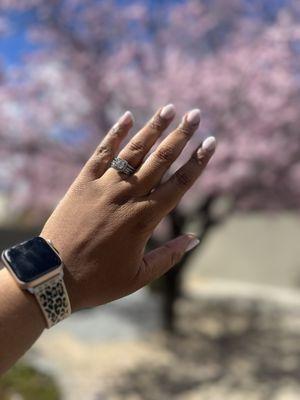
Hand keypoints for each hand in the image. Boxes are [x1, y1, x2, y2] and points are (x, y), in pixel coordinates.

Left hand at [41, 104, 215, 311]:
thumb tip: (195, 238)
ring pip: (134, 151)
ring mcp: (105, 186)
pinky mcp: (83, 183)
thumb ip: (169, 256)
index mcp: (145, 218)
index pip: (179, 183)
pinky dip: (115, 134)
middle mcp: (128, 196)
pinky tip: (127, 116)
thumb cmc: (99, 280)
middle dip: (181, 135)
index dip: (197, 162)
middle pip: (161, 160)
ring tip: (169, 109)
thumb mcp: (140, 276)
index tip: (211, 142)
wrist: (54, 276)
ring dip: (153, 128)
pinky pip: (102, 153)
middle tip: (195, 114)